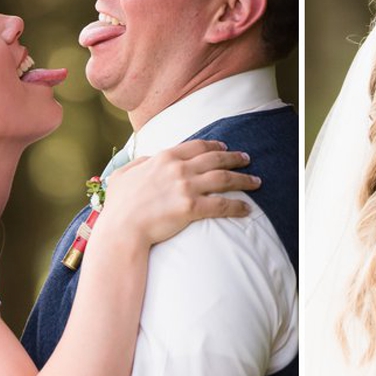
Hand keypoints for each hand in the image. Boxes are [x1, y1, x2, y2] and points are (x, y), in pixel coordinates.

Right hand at [96, 139, 255, 253]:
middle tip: (246, 160)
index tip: (225, 147)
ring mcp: (186, 187)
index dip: (214, 146)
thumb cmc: (119, 205)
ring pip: (223, 179)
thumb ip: (138, 163)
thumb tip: (148, 159)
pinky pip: (221, 205)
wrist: (121, 229)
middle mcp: (178, 169)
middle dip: (235, 158)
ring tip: (256, 181)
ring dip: (243, 179)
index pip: (197, 146)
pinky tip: (247, 209)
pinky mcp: (191, 208)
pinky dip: (237, 206)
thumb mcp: (122, 175)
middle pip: (215, 159)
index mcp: (164, 158)